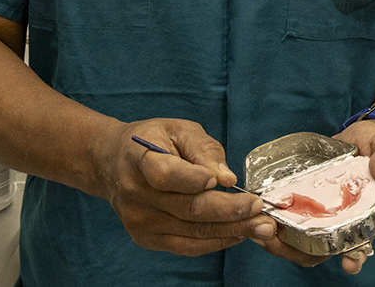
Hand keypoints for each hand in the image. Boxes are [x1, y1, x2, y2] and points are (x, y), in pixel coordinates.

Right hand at [97, 119, 273, 256]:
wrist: (113, 163)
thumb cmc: (151, 141)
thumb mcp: (177, 129)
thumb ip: (202, 150)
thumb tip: (225, 178)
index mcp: (138, 158)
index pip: (165, 174)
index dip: (194, 179)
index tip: (223, 179)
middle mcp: (135, 193)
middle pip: (187, 208)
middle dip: (230, 210)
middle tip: (260, 208)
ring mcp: (139, 220)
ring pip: (192, 231)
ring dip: (231, 230)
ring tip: (261, 226)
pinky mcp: (146, 238)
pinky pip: (187, 245)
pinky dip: (216, 241)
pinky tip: (237, 233)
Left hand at [250, 121, 374, 274]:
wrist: (366, 135)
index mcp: (367, 214)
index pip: (360, 243)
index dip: (353, 256)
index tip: (349, 263)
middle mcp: (344, 218)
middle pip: (323, 248)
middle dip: (300, 250)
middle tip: (276, 240)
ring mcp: (325, 211)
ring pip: (302, 237)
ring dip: (281, 239)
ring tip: (262, 230)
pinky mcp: (309, 198)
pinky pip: (292, 215)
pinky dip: (276, 218)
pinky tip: (261, 214)